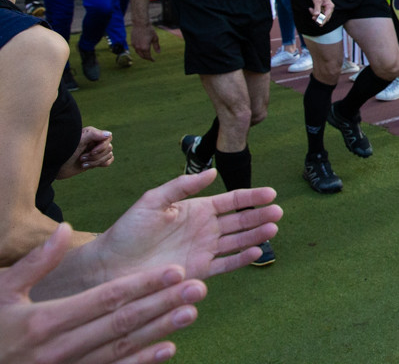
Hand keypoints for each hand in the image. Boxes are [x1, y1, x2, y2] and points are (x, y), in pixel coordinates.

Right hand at [0, 224, 205, 363]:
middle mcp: (61, 348)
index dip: (143, 284)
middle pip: (122, 322)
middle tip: (197, 287)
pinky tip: (168, 349)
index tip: (174, 270)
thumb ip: (36, 263)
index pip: (106, 298)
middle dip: (162, 303)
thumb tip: (66, 230)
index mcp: (46, 320)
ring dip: (159, 330)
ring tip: (190, 312)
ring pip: (122, 347)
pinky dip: (141, 362)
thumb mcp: (2, 291)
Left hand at [56, 127, 114, 179]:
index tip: (91, 152)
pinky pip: (108, 161)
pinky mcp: (95, 160)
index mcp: (91, 134)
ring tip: (82, 163)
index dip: (102, 146)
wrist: (55, 167)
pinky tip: (88, 166)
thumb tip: (109, 134)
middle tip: (81, 158)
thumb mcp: (78, 142)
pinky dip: (100, 164)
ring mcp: (96, 151)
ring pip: (108, 155)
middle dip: (96, 156)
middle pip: (109, 148)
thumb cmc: (64, 152)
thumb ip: (93, 134)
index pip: (108, 138)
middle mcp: (95, 141)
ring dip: (95, 162)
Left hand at [87, 170, 281, 285]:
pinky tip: (256, 251)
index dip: (251, 197)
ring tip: (272, 229)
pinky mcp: (199, 271)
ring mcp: (204, 250)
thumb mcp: (153, 200)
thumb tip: (213, 172)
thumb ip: (183, 186)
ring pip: (238, 241)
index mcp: (197, 209)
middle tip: (278, 212)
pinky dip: (242, 258)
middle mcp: (205, 229)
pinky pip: (226, 264)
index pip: (231, 201)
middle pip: (240, 221)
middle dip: (260, 215)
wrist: (110, 266)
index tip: (271, 194)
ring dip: (256, 235)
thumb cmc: (128, 231)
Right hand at [131, 22, 159, 61]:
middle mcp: (138, 48)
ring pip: (138, 53)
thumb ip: (156, 46)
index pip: (148, 56)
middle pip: (142, 56)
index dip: (151, 59)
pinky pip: (135, 49)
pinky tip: (142, 49)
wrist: (140, 24)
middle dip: (146, 58)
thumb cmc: (149, 30)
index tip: (153, 60)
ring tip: (146, 55)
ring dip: (142, 55)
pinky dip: (139, 51)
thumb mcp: (155, 38)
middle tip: (150, 58)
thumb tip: (158, 53)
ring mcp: (134, 45)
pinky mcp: (132, 42)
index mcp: (145, 48)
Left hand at [309, 0, 333, 23]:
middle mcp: (330, 9)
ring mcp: (327, 10)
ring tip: (310, 9)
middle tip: (312, 17)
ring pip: (321, 16)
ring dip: (315, 15)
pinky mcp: (323, 10)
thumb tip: (316, 15)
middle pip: (325, 17)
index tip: (319, 24)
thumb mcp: (317, 0)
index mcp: (330, 6)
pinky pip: (319, 14)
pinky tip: (310, 9)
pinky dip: (315, 13)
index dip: (323, 20)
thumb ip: (317, 8)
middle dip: (318, 18)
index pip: (327, 15)